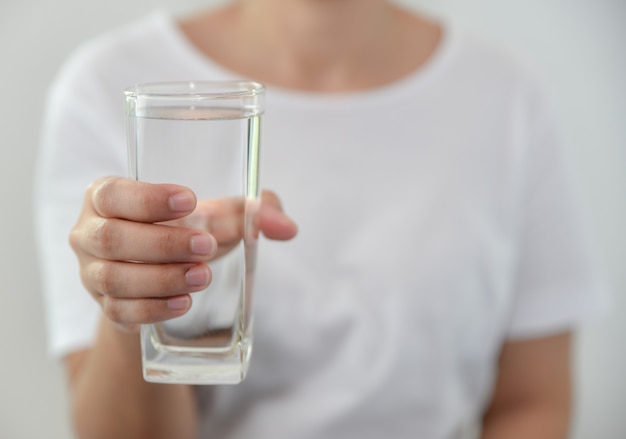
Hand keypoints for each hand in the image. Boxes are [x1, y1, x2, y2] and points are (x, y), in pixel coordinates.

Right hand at [69, 177, 296, 330]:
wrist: (163, 271)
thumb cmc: (187, 229)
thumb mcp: (218, 213)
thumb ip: (254, 211)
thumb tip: (287, 228)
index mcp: (107, 197)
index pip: (113, 193)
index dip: (147, 199)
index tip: (191, 201)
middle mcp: (89, 232)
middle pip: (113, 238)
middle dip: (162, 244)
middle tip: (207, 246)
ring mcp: (92, 273)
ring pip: (114, 279)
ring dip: (160, 279)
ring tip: (203, 276)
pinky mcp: (106, 307)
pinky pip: (120, 312)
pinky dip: (153, 309)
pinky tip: (184, 303)